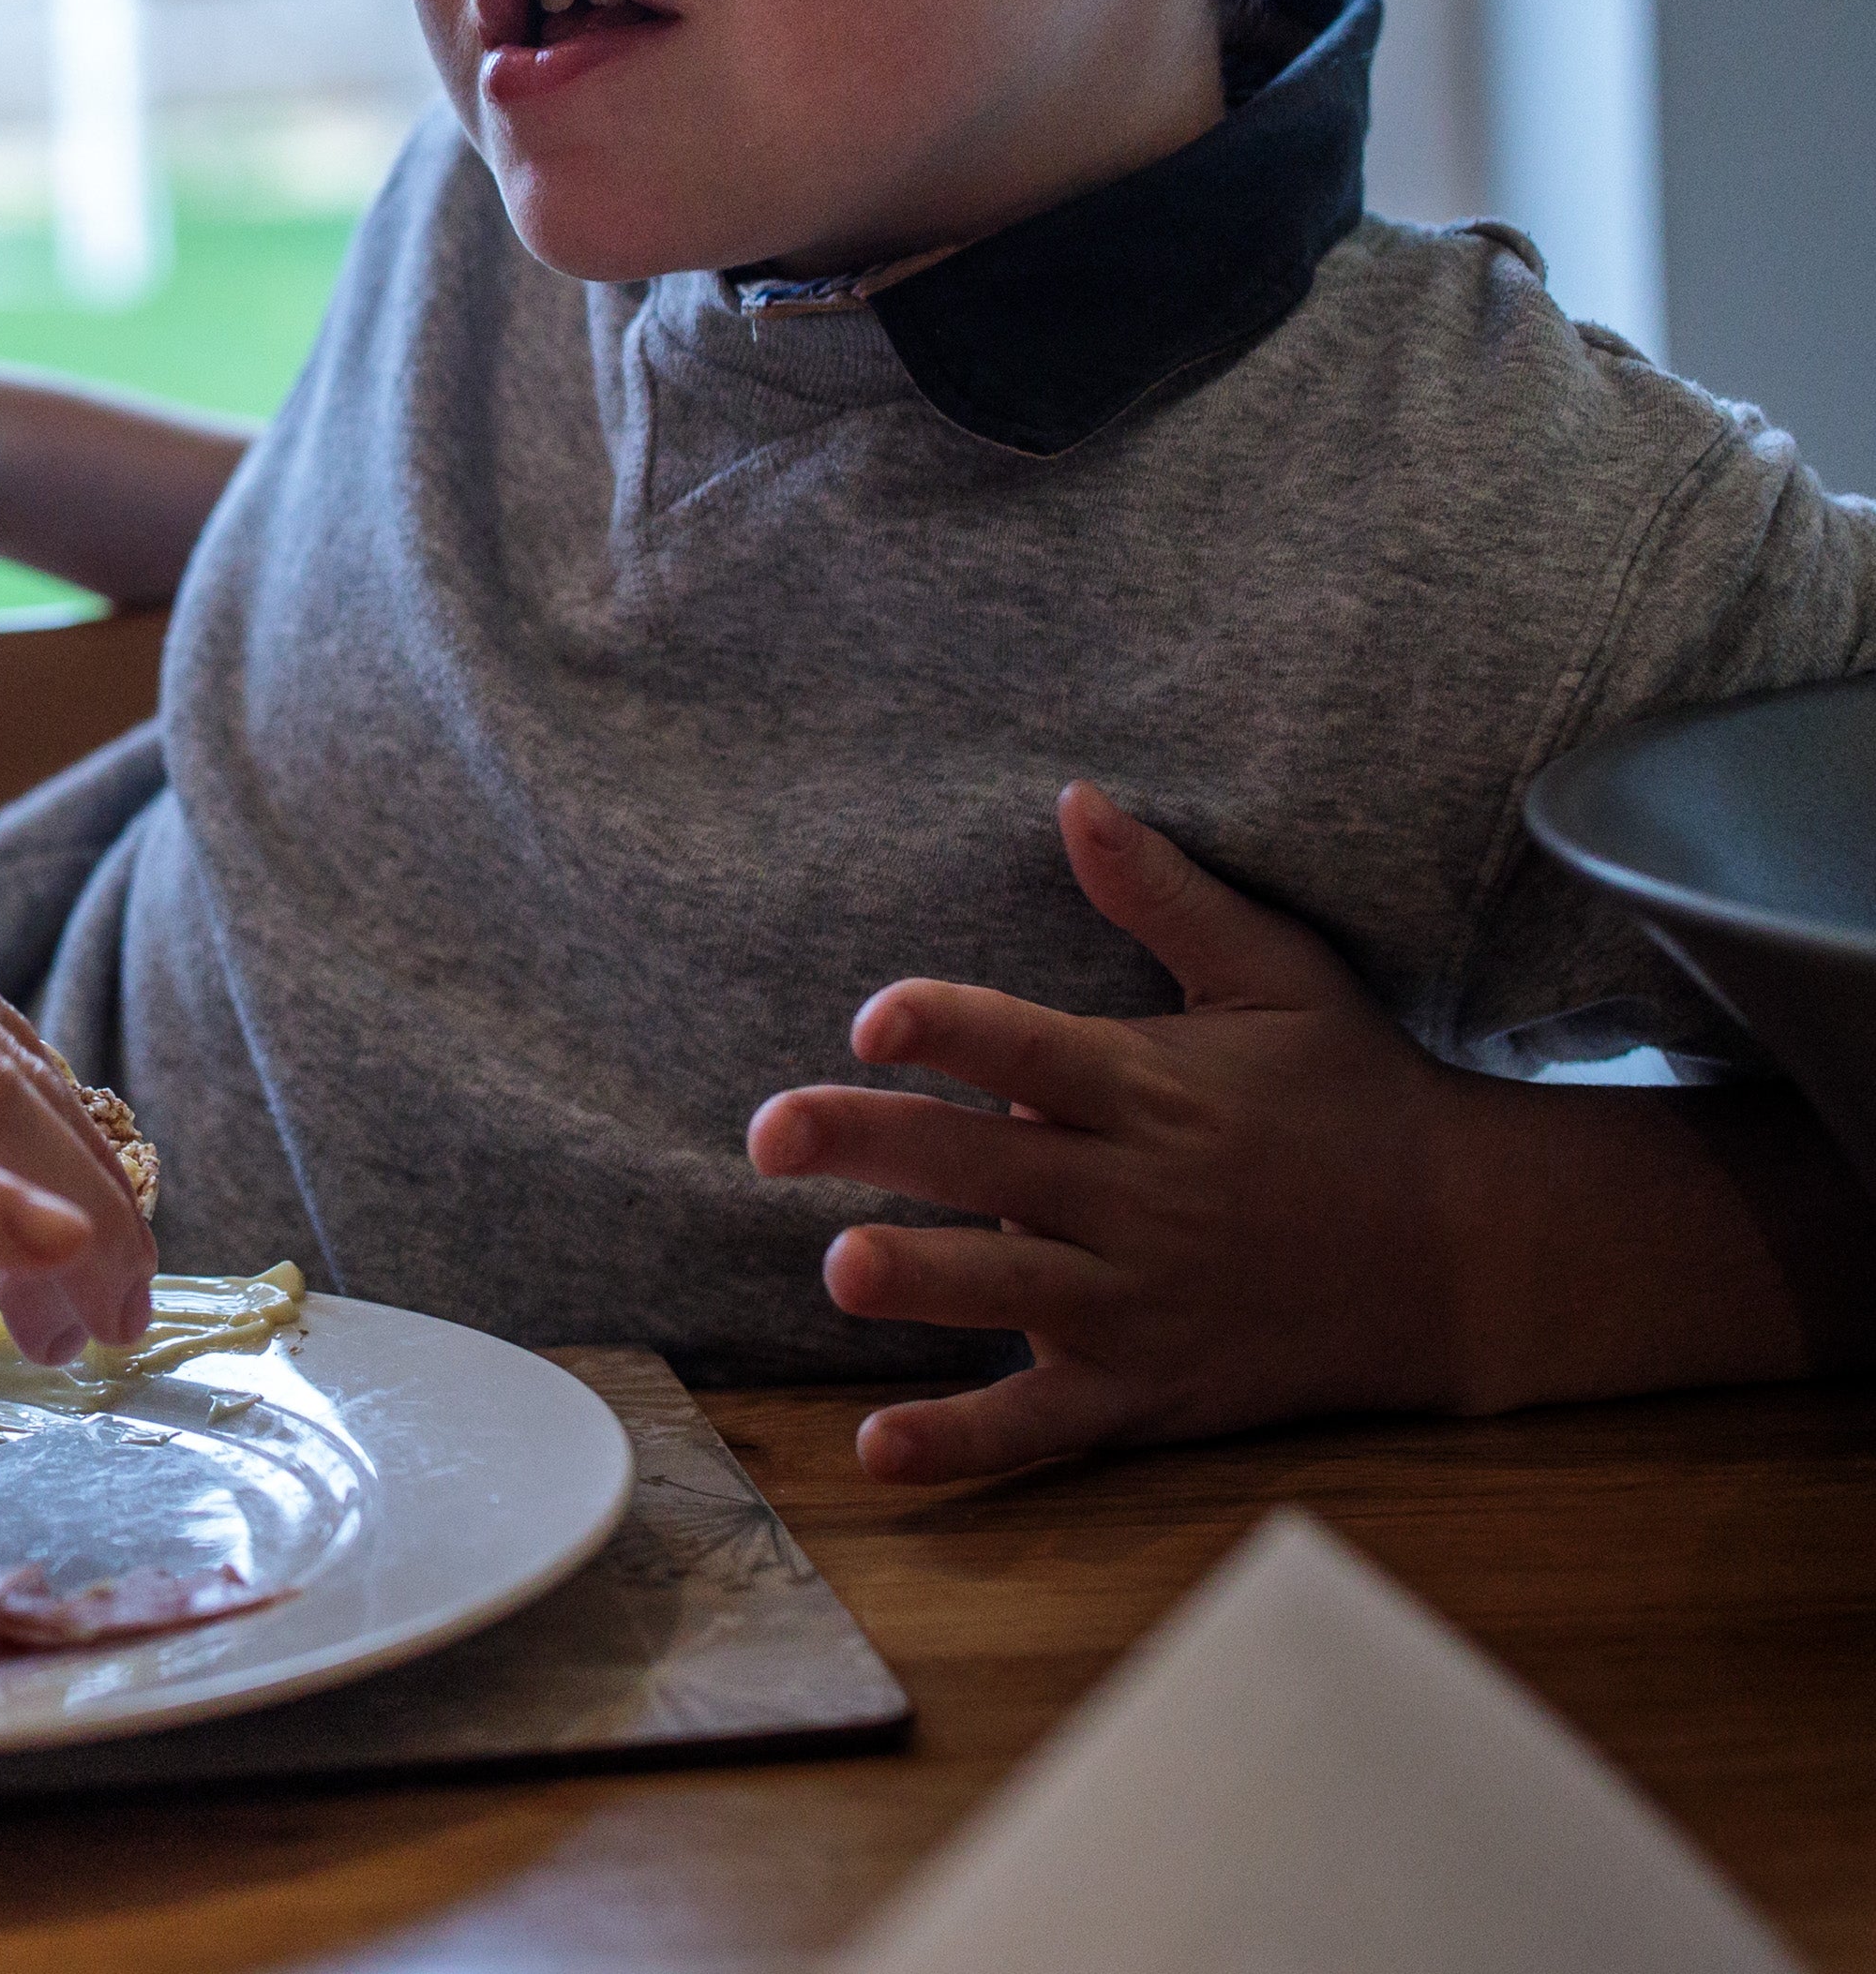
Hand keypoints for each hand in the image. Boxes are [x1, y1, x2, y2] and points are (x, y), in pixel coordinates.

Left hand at [745, 786, 1469, 1480]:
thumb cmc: (1356, 1095)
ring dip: (925, 1281)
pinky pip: (1046, 1425)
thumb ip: (1166, 896)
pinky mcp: (1152, 1389)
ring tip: (841, 1268)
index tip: (872, 1016)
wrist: (1473, 1254)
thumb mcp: (1279, 977)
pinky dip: (964, 1442)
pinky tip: (876, 1445)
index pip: (1033, 1048)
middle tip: (767, 1131)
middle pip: (988, 1163)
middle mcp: (1140, 1195)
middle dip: (874, 1144)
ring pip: (1012, 1290)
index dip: (952, 1029)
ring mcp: (1145, 1300)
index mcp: (1155, 1090)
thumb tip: (1074, 794)